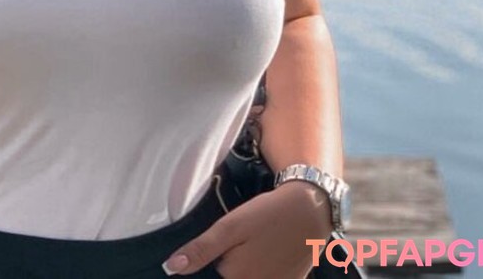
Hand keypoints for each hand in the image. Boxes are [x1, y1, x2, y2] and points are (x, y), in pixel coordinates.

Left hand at [161, 183, 333, 277]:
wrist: (311, 210)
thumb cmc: (267, 215)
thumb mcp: (230, 227)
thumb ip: (201, 250)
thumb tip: (171, 268)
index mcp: (237, 278)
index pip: (212, 273)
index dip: (215, 256)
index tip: (230, 242)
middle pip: (231, 275)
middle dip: (231, 260)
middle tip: (248, 237)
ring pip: (250, 275)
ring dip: (251, 262)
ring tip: (260, 240)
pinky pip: (267, 276)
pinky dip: (266, 266)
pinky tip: (271, 247)